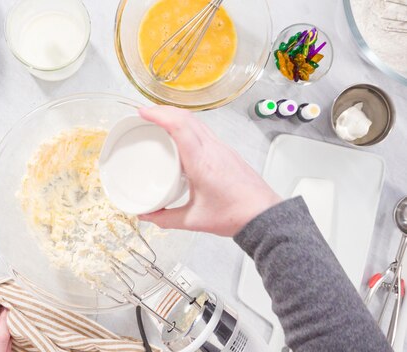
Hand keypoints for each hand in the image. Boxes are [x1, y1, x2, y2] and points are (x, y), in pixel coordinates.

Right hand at [137, 106, 280, 236]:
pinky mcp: (226, 151)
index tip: (143, 112)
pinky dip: (188, 125)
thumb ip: (166, 219)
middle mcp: (212, 150)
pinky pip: (204, 130)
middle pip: (186, 117)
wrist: (263, 215)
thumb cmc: (235, 214)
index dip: (159, 115)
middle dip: (163, 110)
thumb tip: (146, 215)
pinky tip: (181, 134)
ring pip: (196, 121)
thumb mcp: (194, 220)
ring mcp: (221, 148)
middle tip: (146, 113)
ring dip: (176, 115)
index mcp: (201, 163)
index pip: (180, 127)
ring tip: (160, 119)